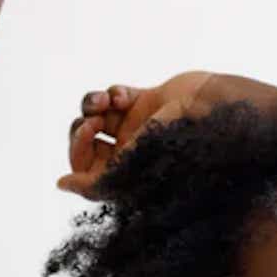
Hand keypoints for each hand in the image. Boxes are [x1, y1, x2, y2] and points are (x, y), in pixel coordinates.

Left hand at [57, 71, 218, 197]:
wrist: (216, 112)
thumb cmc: (180, 145)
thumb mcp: (133, 170)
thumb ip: (95, 182)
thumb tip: (60, 184)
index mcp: (126, 176)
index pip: (84, 168)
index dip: (77, 150)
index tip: (90, 133)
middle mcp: (129, 154)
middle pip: (85, 142)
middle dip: (82, 128)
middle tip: (96, 121)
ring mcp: (137, 126)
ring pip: (95, 115)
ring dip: (92, 105)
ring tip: (106, 102)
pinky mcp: (147, 102)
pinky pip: (116, 95)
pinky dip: (113, 93)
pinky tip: (125, 95)